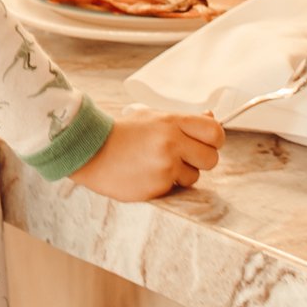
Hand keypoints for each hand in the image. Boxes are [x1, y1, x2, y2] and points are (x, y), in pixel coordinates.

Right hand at [70, 106, 222, 199]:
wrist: (91, 151)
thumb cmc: (122, 134)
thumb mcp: (152, 117)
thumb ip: (183, 121)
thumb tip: (212, 117)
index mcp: (172, 122)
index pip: (215, 132)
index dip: (214, 140)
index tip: (206, 143)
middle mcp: (172, 143)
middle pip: (211, 159)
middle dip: (199, 160)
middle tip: (181, 158)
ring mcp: (165, 166)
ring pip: (194, 177)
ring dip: (181, 175)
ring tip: (157, 166)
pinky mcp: (157, 186)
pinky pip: (175, 189)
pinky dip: (165, 185)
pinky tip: (147, 175)